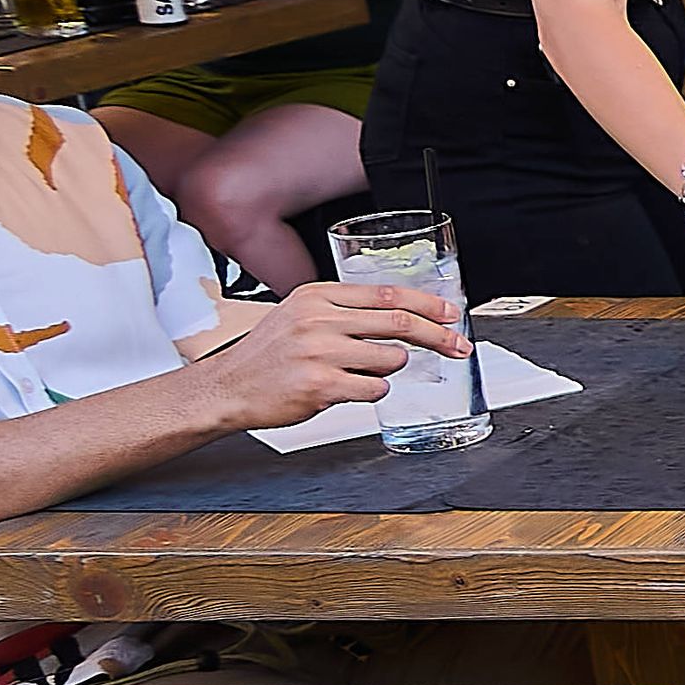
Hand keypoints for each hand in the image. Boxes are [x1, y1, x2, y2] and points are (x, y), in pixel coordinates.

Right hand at [195, 284, 465, 429]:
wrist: (227, 387)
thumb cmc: (267, 355)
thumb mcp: (299, 315)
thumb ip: (342, 310)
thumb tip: (399, 314)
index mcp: (316, 296)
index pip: (386, 293)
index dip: (426, 304)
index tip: (450, 314)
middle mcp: (318, 319)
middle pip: (398, 322)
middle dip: (436, 335)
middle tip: (457, 345)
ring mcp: (319, 353)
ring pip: (390, 359)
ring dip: (390, 368)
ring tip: (362, 372)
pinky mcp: (321, 386)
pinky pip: (374, 389)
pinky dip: (372, 391)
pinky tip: (346, 389)